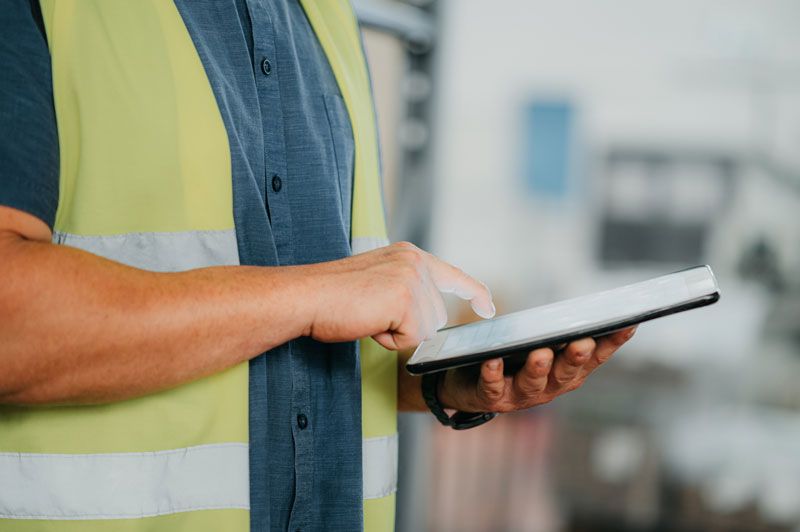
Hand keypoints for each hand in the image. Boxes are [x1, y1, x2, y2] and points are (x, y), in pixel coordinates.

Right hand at [304, 242, 494, 350]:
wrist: (306, 295)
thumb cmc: (331, 296)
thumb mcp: (377, 282)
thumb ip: (404, 290)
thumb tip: (426, 320)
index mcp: (409, 255)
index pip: (452, 275)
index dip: (473, 292)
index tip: (488, 307)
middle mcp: (416, 262)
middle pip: (436, 315)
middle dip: (408, 326)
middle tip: (370, 313)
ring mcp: (413, 279)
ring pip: (425, 329)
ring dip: (396, 333)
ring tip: (367, 315)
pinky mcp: (406, 299)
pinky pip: (411, 339)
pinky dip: (389, 340)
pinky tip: (368, 322)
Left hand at [437, 327, 636, 412]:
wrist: (468, 387)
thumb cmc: (513, 359)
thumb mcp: (539, 344)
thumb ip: (558, 331)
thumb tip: (581, 306)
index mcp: (566, 373)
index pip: (595, 358)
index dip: (612, 343)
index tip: (628, 325)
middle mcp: (548, 388)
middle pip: (566, 374)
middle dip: (575, 359)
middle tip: (582, 343)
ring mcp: (520, 395)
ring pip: (533, 384)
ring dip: (538, 369)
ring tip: (540, 353)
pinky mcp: (491, 396)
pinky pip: (493, 386)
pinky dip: (494, 373)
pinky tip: (493, 361)